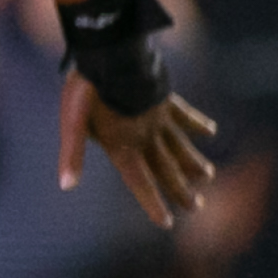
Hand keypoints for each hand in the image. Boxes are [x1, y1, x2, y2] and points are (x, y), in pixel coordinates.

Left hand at [62, 78, 218, 229]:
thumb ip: (72, 155)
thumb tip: (66, 186)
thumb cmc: (87, 91)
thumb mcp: (72, 123)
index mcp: (123, 146)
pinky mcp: (166, 100)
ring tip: (208, 177)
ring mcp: (160, 118)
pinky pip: (186, 116)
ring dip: (194, 163)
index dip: (152, 204)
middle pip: (167, 169)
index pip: (141, 182)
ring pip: (181, 146)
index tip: (167, 223)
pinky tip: (211, 131)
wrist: (112, 55)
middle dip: (181, 190)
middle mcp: (147, 137)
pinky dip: (198, 124)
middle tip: (197, 207)